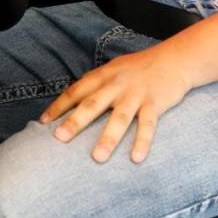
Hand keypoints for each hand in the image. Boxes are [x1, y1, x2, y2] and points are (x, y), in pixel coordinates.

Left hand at [40, 45, 193, 163]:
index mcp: (104, 75)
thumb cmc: (139, 69)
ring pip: (120, 117)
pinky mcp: (155, 102)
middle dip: (76, 121)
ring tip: (97, 158)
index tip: (42, 123)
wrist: (174, 59)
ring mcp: (136, 93)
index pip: (76, 90)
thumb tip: (70, 104)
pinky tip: (136, 158)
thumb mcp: (114, 70)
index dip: (59, 106)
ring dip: (108, 137)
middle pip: (93, 103)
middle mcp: (117, 84)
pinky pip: (148, 124)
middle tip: (59, 138)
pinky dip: (142, 141)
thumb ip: (95, 85)